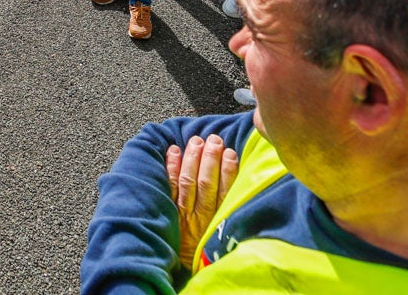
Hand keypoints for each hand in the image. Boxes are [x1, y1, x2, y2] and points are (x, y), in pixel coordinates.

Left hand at [166, 135, 239, 267]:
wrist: (179, 267)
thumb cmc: (205, 250)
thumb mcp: (225, 235)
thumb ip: (231, 212)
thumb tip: (240, 182)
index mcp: (217, 222)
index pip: (225, 193)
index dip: (228, 171)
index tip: (231, 153)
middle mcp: (200, 217)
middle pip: (206, 184)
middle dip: (210, 160)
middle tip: (214, 140)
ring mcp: (182, 214)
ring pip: (188, 182)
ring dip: (192, 159)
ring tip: (197, 141)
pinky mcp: (167, 211)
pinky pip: (168, 187)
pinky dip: (171, 168)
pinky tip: (174, 151)